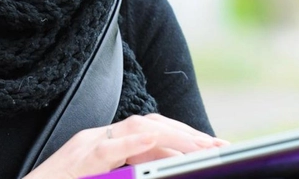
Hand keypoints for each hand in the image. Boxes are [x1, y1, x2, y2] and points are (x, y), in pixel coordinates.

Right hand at [25, 113, 226, 178]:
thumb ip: (126, 172)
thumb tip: (158, 171)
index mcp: (104, 145)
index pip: (152, 130)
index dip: (185, 136)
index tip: (215, 146)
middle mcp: (97, 138)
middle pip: (151, 125)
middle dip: (189, 135)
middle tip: (221, 147)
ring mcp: (85, 147)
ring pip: (135, 130)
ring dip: (172, 136)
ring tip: (201, 147)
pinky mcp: (76, 161)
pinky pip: (107, 148)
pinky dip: (132, 142)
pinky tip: (154, 141)